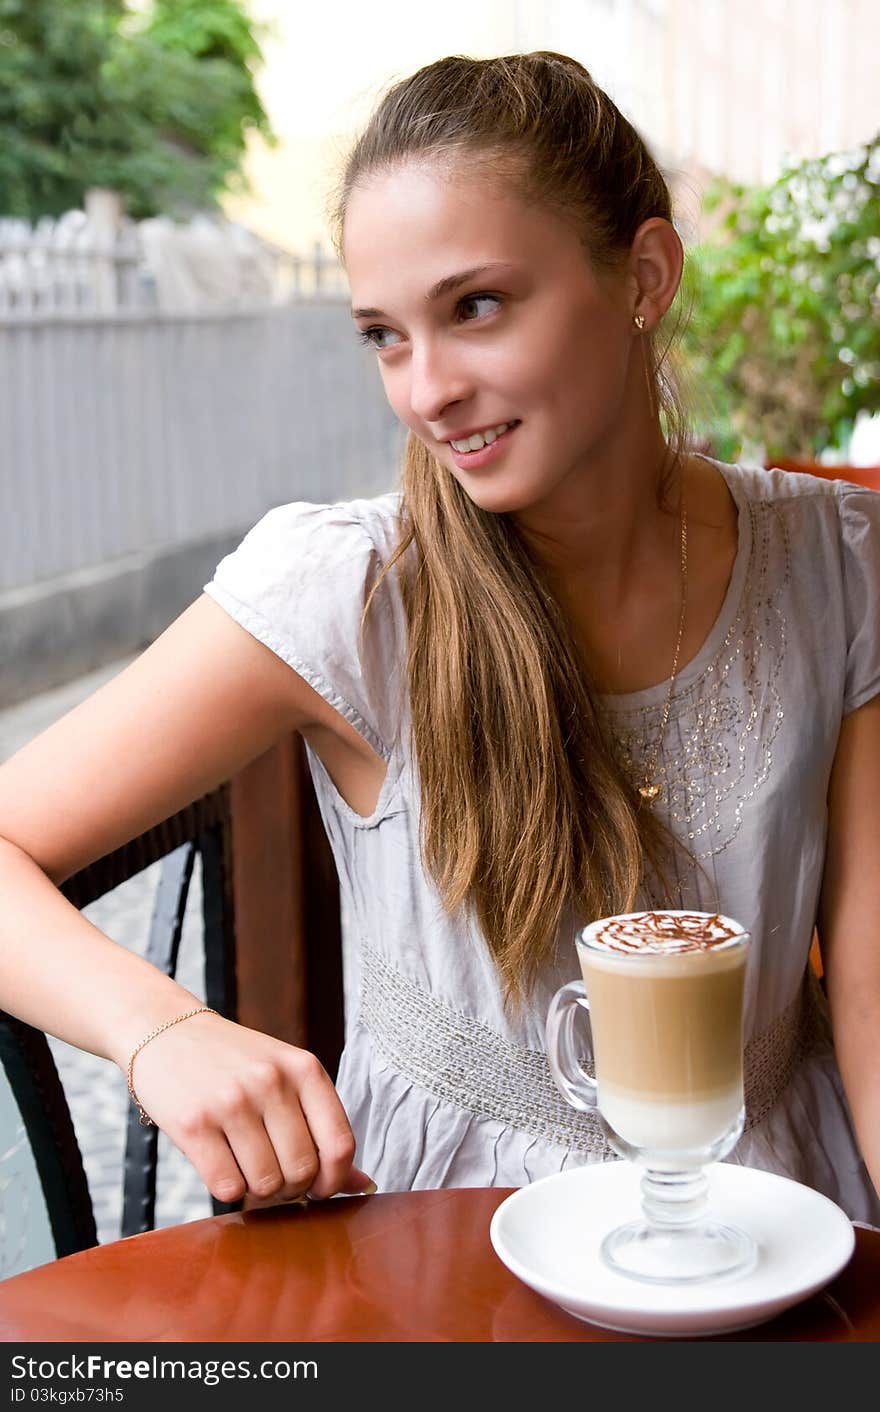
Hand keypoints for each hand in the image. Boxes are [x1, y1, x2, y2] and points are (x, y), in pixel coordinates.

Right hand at [126, 1010, 373, 1203]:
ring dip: (257, 1190)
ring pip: (266, 1184)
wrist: (167, 1031)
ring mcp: (232, 1101)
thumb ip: (322, 1126)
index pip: (340, 1144)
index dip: (335, 1180)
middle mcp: (272, 1081)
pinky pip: (227, 1187)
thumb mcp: (285, 1077)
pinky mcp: (193, 1124)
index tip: (319, 1188)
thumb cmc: (235, 1063)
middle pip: (302, 1171)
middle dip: (291, 1189)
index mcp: (304, 1068)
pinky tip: (220, 1163)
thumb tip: (363, 1186)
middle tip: (273, 1176)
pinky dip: (227, 1188)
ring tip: (246, 1166)